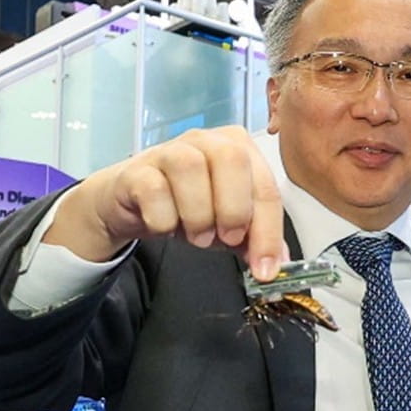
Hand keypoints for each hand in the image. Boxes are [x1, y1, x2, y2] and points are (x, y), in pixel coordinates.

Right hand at [46, 125, 287, 279]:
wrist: (134, 201)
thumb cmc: (187, 205)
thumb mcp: (227, 223)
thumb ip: (255, 240)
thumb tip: (276, 266)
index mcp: (238, 148)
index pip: (266, 186)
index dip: (269, 231)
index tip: (265, 269)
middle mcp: (206, 140)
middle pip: (233, 159)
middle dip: (235, 209)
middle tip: (226, 238)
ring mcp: (169, 150)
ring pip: (190, 168)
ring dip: (198, 214)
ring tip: (196, 235)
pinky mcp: (137, 170)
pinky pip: (154, 190)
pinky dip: (164, 218)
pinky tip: (165, 226)